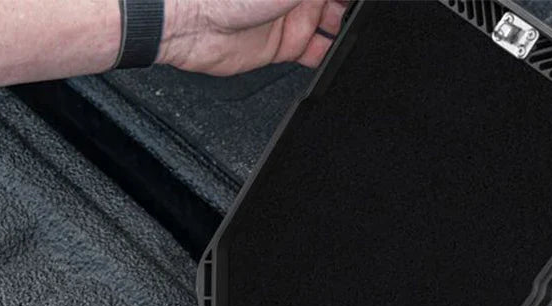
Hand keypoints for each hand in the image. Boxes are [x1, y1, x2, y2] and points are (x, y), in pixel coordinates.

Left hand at [160, 0, 349, 73]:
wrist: (192, 23)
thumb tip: (341, 1)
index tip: (359, 5)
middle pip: (336, 1)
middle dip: (348, 8)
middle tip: (353, 14)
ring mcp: (289, 18)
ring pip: (331, 24)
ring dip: (344, 30)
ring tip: (351, 33)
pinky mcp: (281, 47)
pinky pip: (314, 52)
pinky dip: (327, 55)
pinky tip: (335, 52)